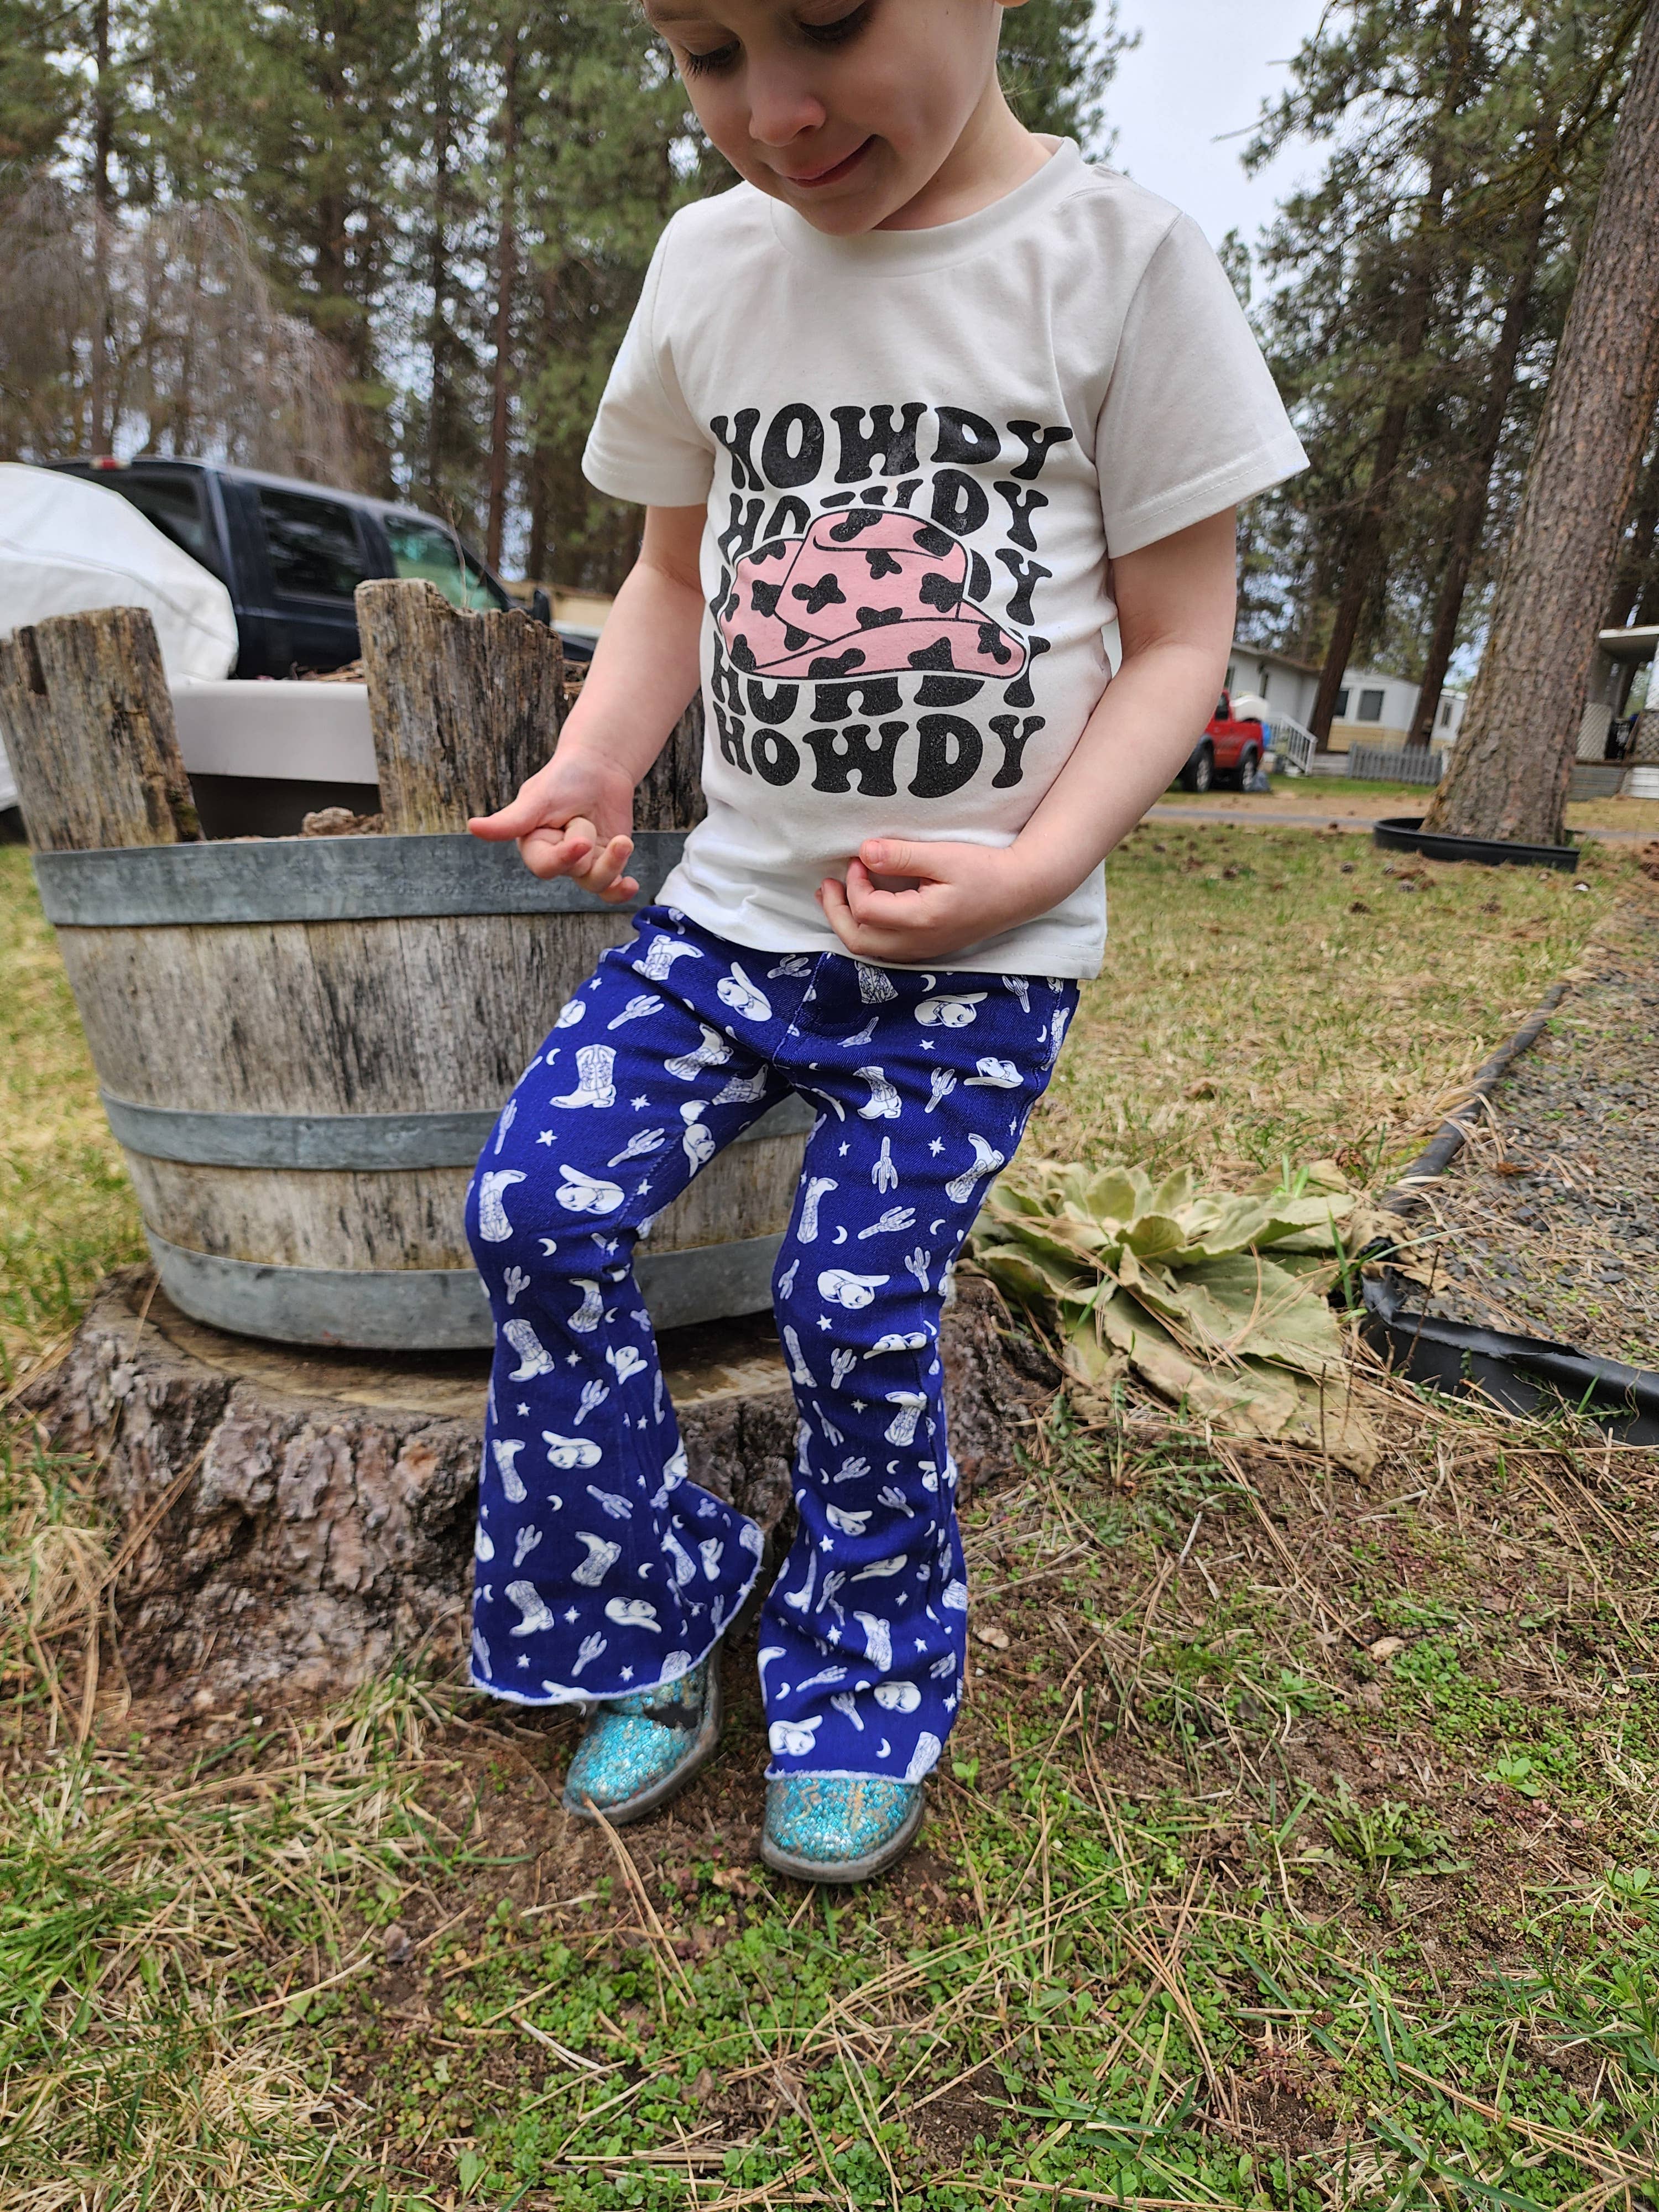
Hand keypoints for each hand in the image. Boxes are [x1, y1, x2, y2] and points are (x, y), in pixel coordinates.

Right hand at [467, 746, 638, 900]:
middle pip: (574, 873)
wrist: (600, 766)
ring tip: (622, 840)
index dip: (564, 858)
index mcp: (533, 844)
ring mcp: (583, 862)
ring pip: (596, 883)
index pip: (545, 867)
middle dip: (587, 843)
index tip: (582, 843)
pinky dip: (620, 891)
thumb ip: (510, 820)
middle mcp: (556, 857)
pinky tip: (630, 885)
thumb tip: (472, 828)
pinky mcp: (606, 861)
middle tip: (585, 817)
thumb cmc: (565, 777)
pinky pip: (611, 887)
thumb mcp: (538, 798)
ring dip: (613, 862)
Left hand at [817, 837, 1057, 964]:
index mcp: (921, 920)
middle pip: (858, 941)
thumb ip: (902, 856)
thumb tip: (864, 852)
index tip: (860, 858)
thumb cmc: (986, 870)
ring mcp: (922, 950)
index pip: (866, 910)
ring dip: (847, 923)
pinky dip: (865, 930)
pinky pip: (884, 949)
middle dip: (836, 912)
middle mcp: (918, 943)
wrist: (1020, 891)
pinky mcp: (927, 948)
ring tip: (836, 896)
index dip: (854, 883)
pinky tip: (863, 908)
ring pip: (869, 950)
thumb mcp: (944, 856)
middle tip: (828, 884)